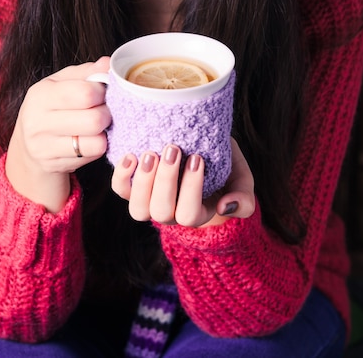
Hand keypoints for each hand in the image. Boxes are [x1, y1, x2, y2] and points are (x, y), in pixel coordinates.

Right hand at [5, 57, 110, 211]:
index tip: (102, 92)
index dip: (103, 92)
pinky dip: (98, 146)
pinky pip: (93, 155)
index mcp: (41, 94)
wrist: (28, 144)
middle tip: (104, 110)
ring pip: (97, 141)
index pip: (86, 93)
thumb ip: (87, 72)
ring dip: (104, 132)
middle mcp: (38, 121)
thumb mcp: (63, 82)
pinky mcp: (55, 164)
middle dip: (107, 113)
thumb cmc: (51, 106)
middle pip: (95, 119)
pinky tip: (90, 139)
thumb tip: (108, 64)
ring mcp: (44, 147)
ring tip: (98, 125)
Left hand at [111, 137, 254, 226]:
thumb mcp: (241, 181)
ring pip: (137, 209)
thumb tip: (224, 206)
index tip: (197, 156)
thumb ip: (243, 199)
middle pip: (161, 212)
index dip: (191, 188)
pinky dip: (121, 175)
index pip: (190, 214)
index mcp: (196, 214)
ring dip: (143, 181)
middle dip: (166, 180)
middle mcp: (169, 213)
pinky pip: (120, 190)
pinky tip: (131, 155)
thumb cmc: (224, 166)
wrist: (201, 150)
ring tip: (151, 153)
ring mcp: (149, 201)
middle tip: (173, 148)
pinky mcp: (132, 187)